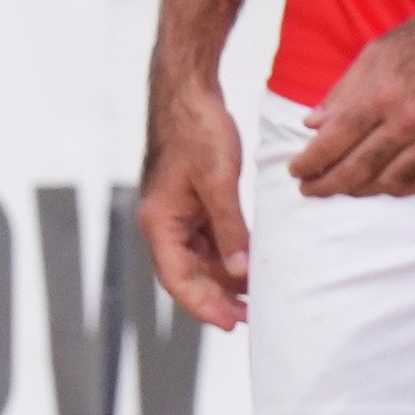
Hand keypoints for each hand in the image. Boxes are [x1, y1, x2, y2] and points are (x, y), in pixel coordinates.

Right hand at [132, 69, 257, 333]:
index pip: (177, 278)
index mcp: (159, 222)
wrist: (188, 91)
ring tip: (254, 298)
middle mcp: (162, 223)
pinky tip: (248, 265)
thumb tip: (240, 273)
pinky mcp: (189, 203)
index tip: (232, 323)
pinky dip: (226, 257)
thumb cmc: (197, 130)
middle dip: (216, 299)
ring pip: (197, 261)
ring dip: (222, 280)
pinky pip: (206, 241)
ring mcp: (175, 214)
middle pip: (186, 275)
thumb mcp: (218, 182)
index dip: (203, 305)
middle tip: (251, 318)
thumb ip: (230, 230)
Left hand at [283, 1, 414, 200]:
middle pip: (358, 169)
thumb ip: (343, 93)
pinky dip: (399, 188)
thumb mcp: (376, 54)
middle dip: (327, 185)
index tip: (296, 171)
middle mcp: (409, 120)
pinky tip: (383, 186)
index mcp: (381, 94)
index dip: (311, 162)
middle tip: (310, 189)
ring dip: (361, 191)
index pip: (334, 141)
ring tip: (342, 188)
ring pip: (390, 182)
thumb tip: (312, 124)